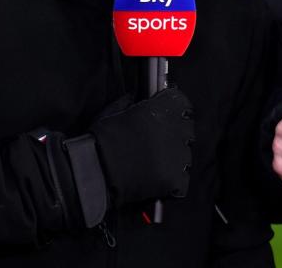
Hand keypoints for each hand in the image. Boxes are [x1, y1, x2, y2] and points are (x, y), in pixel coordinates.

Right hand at [90, 88, 194, 204]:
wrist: (95, 171)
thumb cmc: (101, 140)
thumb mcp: (114, 112)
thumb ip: (129, 104)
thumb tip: (133, 98)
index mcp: (163, 109)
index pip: (183, 106)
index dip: (175, 113)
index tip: (167, 120)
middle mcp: (176, 130)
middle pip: (187, 132)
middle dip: (174, 138)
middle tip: (156, 147)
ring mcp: (178, 156)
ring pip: (185, 157)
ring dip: (173, 161)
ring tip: (152, 167)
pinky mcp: (175, 179)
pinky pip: (181, 182)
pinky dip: (171, 184)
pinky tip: (154, 182)